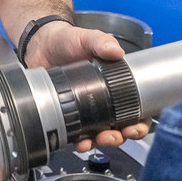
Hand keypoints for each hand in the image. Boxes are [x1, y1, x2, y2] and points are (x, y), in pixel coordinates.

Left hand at [26, 23, 152, 151]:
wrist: (41, 45)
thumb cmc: (69, 41)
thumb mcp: (87, 38)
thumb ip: (101, 41)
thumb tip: (116, 51)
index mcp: (117, 85)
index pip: (138, 109)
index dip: (140, 123)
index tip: (134, 127)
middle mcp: (106, 101)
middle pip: (122, 128)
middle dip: (120, 137)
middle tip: (114, 136)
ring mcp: (88, 111)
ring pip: (102, 135)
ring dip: (102, 142)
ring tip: (96, 140)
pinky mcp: (70, 116)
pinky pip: (79, 135)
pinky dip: (81, 142)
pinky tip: (79, 142)